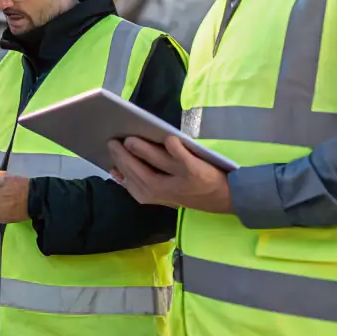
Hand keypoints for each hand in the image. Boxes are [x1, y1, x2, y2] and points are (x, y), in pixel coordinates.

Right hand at [106, 135, 233, 213]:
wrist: (228, 197)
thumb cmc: (192, 190)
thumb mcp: (165, 193)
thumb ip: (143, 183)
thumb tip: (117, 170)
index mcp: (157, 196)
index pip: (132, 184)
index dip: (119, 169)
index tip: (108, 156)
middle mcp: (167, 190)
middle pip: (140, 173)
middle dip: (124, 158)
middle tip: (113, 141)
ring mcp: (181, 180)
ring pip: (157, 164)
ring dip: (142, 151)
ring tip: (130, 139)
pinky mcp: (196, 170)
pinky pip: (182, 157)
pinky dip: (174, 147)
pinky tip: (167, 138)